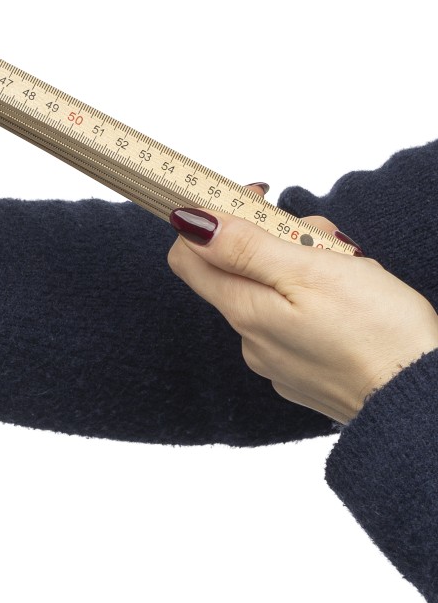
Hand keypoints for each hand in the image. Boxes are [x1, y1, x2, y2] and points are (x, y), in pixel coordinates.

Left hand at [166, 204, 437, 422]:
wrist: (422, 402)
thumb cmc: (377, 332)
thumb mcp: (309, 271)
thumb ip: (244, 247)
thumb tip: (188, 222)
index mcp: (244, 309)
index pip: (187, 255)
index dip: (211, 220)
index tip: (252, 200)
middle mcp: (250, 339)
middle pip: (236, 269)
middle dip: (274, 240)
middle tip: (322, 239)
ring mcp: (277, 360)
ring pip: (272, 293)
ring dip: (303, 268)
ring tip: (350, 270)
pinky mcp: (305, 373)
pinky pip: (296, 322)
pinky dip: (317, 302)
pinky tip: (353, 305)